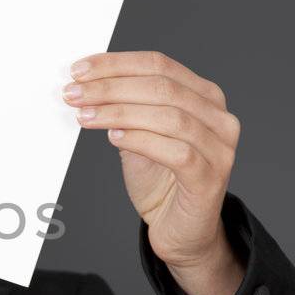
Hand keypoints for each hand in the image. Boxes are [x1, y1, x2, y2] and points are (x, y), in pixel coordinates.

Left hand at [64, 51, 244, 294]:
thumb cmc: (162, 181)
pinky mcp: (210, 178)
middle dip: (111, 87)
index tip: (79, 70)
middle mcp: (218, 118)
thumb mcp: (138, 136)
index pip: (159, 65)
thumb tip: (86, 87)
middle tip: (74, 93)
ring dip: (119, 112)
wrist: (180, 230)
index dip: (116, 64)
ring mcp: (219, 148)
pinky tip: (114, 138)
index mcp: (204, 97)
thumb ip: (124, 110)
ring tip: (85, 116)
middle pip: (162, 87)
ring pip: (169, 116)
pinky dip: (141, 140)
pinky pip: (176, 152)